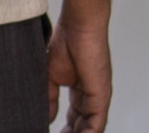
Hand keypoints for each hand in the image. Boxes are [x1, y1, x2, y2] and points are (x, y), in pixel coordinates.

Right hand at [47, 18, 111, 132]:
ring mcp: (97, 98)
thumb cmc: (67, 41)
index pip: (74, 119)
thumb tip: (47, 118)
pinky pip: (96, 126)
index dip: (65, 132)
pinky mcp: (101, 97)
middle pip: (82, 127)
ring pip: (89, 130)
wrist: (79, 25)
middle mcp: (91, 97)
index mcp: (79, 90)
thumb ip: (49, 99)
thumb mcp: (51, 76)